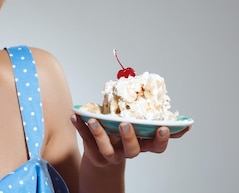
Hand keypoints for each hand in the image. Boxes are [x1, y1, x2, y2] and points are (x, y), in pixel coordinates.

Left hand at [71, 114, 190, 166]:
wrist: (102, 155)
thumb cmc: (120, 132)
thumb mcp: (132, 121)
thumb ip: (139, 108)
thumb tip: (143, 84)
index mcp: (142, 143)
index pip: (156, 145)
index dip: (162, 139)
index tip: (164, 128)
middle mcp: (128, 151)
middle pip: (133, 150)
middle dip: (130, 137)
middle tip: (125, 124)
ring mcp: (111, 155)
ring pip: (107, 149)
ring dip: (100, 134)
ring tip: (93, 121)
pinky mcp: (95, 155)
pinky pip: (86, 140)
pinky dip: (80, 127)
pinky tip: (75, 116)